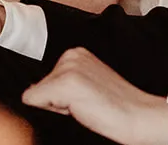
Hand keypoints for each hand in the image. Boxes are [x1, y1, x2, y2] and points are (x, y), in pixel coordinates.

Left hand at [21, 48, 167, 144]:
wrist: (136, 114)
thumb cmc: (116, 105)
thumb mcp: (86, 84)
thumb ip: (62, 82)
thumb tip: (31, 91)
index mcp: (77, 53)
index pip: (46, 79)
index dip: (60, 96)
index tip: (84, 97)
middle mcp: (71, 55)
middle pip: (39, 86)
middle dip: (56, 101)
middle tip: (85, 102)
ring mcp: (68, 68)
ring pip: (36, 95)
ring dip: (58, 107)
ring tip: (85, 105)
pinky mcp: (64, 83)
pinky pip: (34, 101)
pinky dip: (53, 112)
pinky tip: (80, 108)